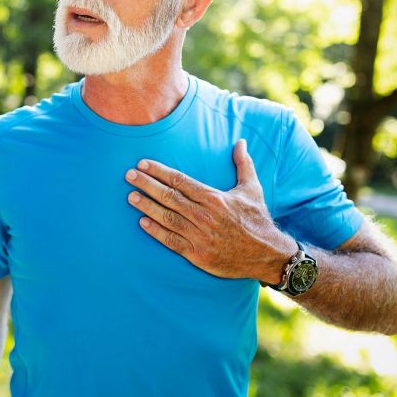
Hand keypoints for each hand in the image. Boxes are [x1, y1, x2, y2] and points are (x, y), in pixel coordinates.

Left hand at [124, 139, 294, 281]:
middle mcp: (205, 216)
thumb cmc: (257, 219)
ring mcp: (200, 236)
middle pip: (169, 197)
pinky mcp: (198, 255)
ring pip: (167, 218)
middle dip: (147, 185)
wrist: (267, 254)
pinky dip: (156, 232)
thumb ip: (243, 164)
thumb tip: (241, 141)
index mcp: (215, 198)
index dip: (159, 171)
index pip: (180, 181)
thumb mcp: (252, 189)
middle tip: (129, 176)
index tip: (143, 164)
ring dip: (147, 206)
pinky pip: (172, 241)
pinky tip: (142, 222)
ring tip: (130, 197)